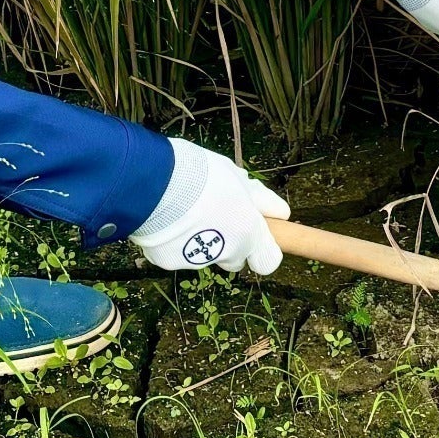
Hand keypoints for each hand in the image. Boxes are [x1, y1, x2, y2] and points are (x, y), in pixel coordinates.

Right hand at [131, 140, 289, 274]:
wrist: (156, 184)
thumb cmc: (203, 176)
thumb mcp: (238, 179)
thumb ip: (261, 200)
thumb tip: (282, 213)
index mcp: (249, 234)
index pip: (269, 261)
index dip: (263, 248)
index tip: (254, 231)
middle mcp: (227, 253)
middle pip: (234, 259)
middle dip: (228, 242)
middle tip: (214, 215)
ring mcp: (197, 260)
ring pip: (205, 254)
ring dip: (200, 238)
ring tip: (184, 210)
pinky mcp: (169, 262)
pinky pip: (177, 252)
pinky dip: (174, 240)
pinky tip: (166, 218)